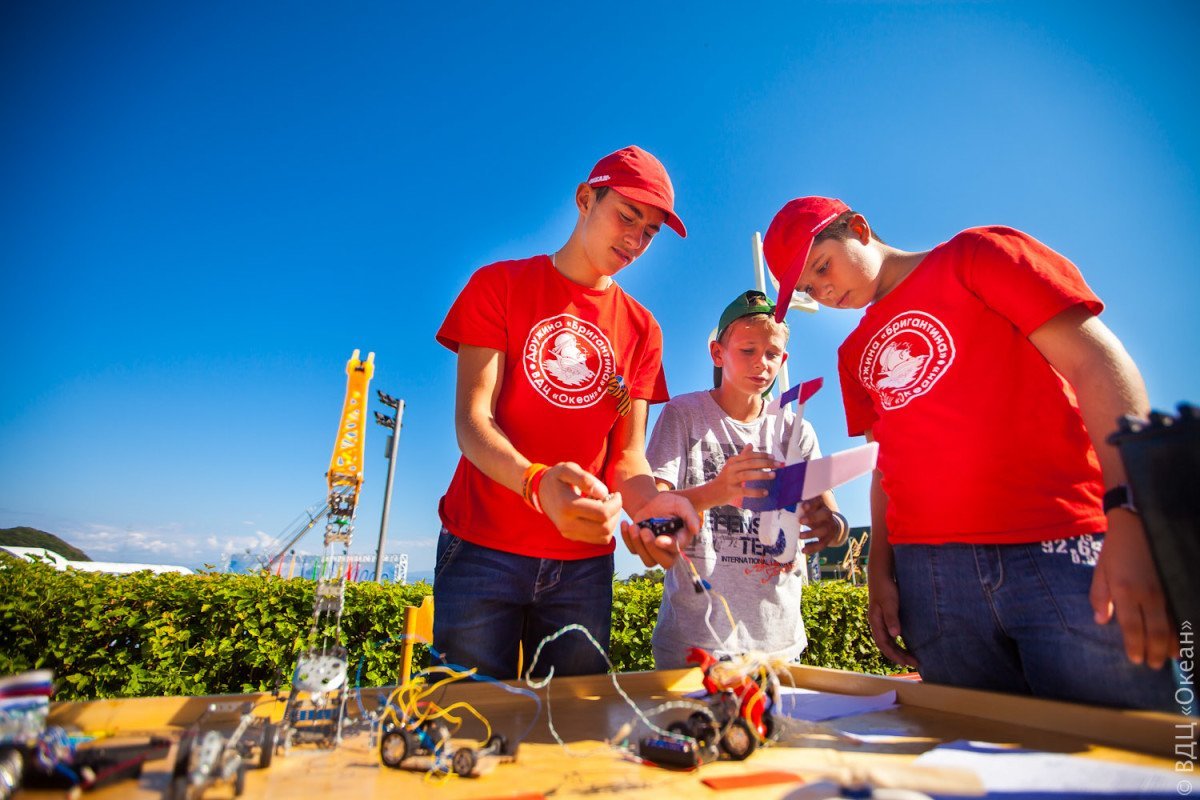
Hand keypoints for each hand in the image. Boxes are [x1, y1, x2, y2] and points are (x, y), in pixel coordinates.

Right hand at [538, 462, 622, 545]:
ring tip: (607, 507)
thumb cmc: (557, 477)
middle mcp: (567, 523)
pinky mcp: (572, 536)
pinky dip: (605, 529)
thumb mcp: (568, 469)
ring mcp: (569, 532)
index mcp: (567, 506)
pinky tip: (600, 516)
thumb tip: (603, 493)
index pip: (602, 513)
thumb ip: (585, 479)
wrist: (540, 491)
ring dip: (612, 522)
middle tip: (614, 500)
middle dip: (616, 513)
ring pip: (604, 537)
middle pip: (605, 528)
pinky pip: (597, 540)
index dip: (615, 504)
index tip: (615, 493)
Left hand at [620, 492, 700, 568]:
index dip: (667, 546)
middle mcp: (669, 550)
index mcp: (681, 540)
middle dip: (652, 549)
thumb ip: (691, 516)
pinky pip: (634, 550)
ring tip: (634, 526)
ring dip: (639, 545)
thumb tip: (696, 530)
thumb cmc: (671, 504)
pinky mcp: (641, 547)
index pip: (676, 549)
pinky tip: (627, 524)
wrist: (654, 502)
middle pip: (664, 562)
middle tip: (644, 531)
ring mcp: (654, 550)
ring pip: (648, 560)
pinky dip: (627, 538)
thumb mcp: (682, 505)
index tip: (658, 539)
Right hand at [711, 444, 780, 507]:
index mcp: (733, 461)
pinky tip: (765, 492)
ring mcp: (730, 479)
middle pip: (750, 463)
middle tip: (778, 465)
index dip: (762, 455)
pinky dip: (755, 491)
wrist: (711, 493)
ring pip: (747, 475)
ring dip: (762, 475)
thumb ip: (742, 456)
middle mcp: (731, 468)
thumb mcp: (732, 466)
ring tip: (773, 475)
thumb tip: (750, 445)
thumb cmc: (725, 479)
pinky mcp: (730, 491)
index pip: (749, 455)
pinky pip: (744, 490)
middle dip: (765, 463)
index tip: (773, 457)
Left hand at [797, 494, 845, 553]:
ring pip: (823, 530)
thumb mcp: (809, 508)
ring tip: (800, 536)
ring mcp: (829, 527)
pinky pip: (822, 544)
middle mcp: (827, 515)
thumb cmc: (813, 513)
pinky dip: (813, 548)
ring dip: (811, 534)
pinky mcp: (828, 538)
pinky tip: (804, 550)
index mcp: (821, 504)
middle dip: (813, 517)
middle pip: (824, 514)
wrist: (830, 525)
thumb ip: (798, 505)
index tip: (803, 506)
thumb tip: (780, 504)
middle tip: (800, 521)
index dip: (812, 504)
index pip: (818, 501)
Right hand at [867, 567, 918, 668]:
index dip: (895, 655)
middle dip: (899, 656)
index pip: (884, 644)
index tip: (907, 662)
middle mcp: (877, 624)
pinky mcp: (886, 617)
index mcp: (875, 622)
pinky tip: (907, 644)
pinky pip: (892, 635)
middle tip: (914, 663)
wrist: (881, 574)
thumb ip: (891, 618)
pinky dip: (899, 643)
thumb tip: (895, 635)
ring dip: (899, 651)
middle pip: (887, 645)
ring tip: (912, 658)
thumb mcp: (889, 603)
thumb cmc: (885, 588)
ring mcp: (881, 621)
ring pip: (889, 642)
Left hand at [1090, 511, 1177, 668]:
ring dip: (1173, 644)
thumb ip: (1099, 597)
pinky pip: (1181, 610)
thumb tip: (1101, 621)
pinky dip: (1183, 627)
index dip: (1135, 646)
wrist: (1138, 523)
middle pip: (1156, 631)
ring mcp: (1165, 588)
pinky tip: (1183, 637)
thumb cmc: (1116, 549)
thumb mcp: (1101, 571)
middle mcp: (1148, 593)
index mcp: (1125, 591)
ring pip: (1173, 624)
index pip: (1132, 627)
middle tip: (1154, 665)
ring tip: (1172, 659)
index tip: (1136, 660)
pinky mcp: (1175, 582)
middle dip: (1156, 651)